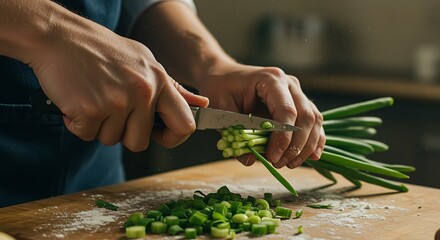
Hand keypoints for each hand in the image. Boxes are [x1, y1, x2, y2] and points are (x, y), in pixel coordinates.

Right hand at [28, 7, 207, 150]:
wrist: (59, 36)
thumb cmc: (102, 50)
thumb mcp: (145, 62)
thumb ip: (172, 88)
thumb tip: (201, 104)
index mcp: (160, 80)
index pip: (185, 125)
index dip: (172, 138)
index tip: (156, 134)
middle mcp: (143, 92)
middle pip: (140, 142)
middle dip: (123, 133)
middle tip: (110, 109)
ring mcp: (117, 101)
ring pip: (111, 140)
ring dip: (99, 126)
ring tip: (93, 97)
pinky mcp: (90, 110)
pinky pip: (87, 135)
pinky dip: (78, 124)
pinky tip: (76, 101)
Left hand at [198, 62, 324, 167]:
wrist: (223, 76)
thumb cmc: (220, 90)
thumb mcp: (222, 111)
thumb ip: (235, 135)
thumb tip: (251, 160)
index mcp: (270, 80)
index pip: (286, 111)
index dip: (283, 138)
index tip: (272, 157)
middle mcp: (289, 83)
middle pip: (306, 117)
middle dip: (296, 146)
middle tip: (279, 163)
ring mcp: (296, 92)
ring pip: (314, 120)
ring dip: (306, 146)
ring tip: (289, 164)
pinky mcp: (299, 102)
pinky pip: (314, 121)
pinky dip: (315, 140)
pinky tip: (311, 156)